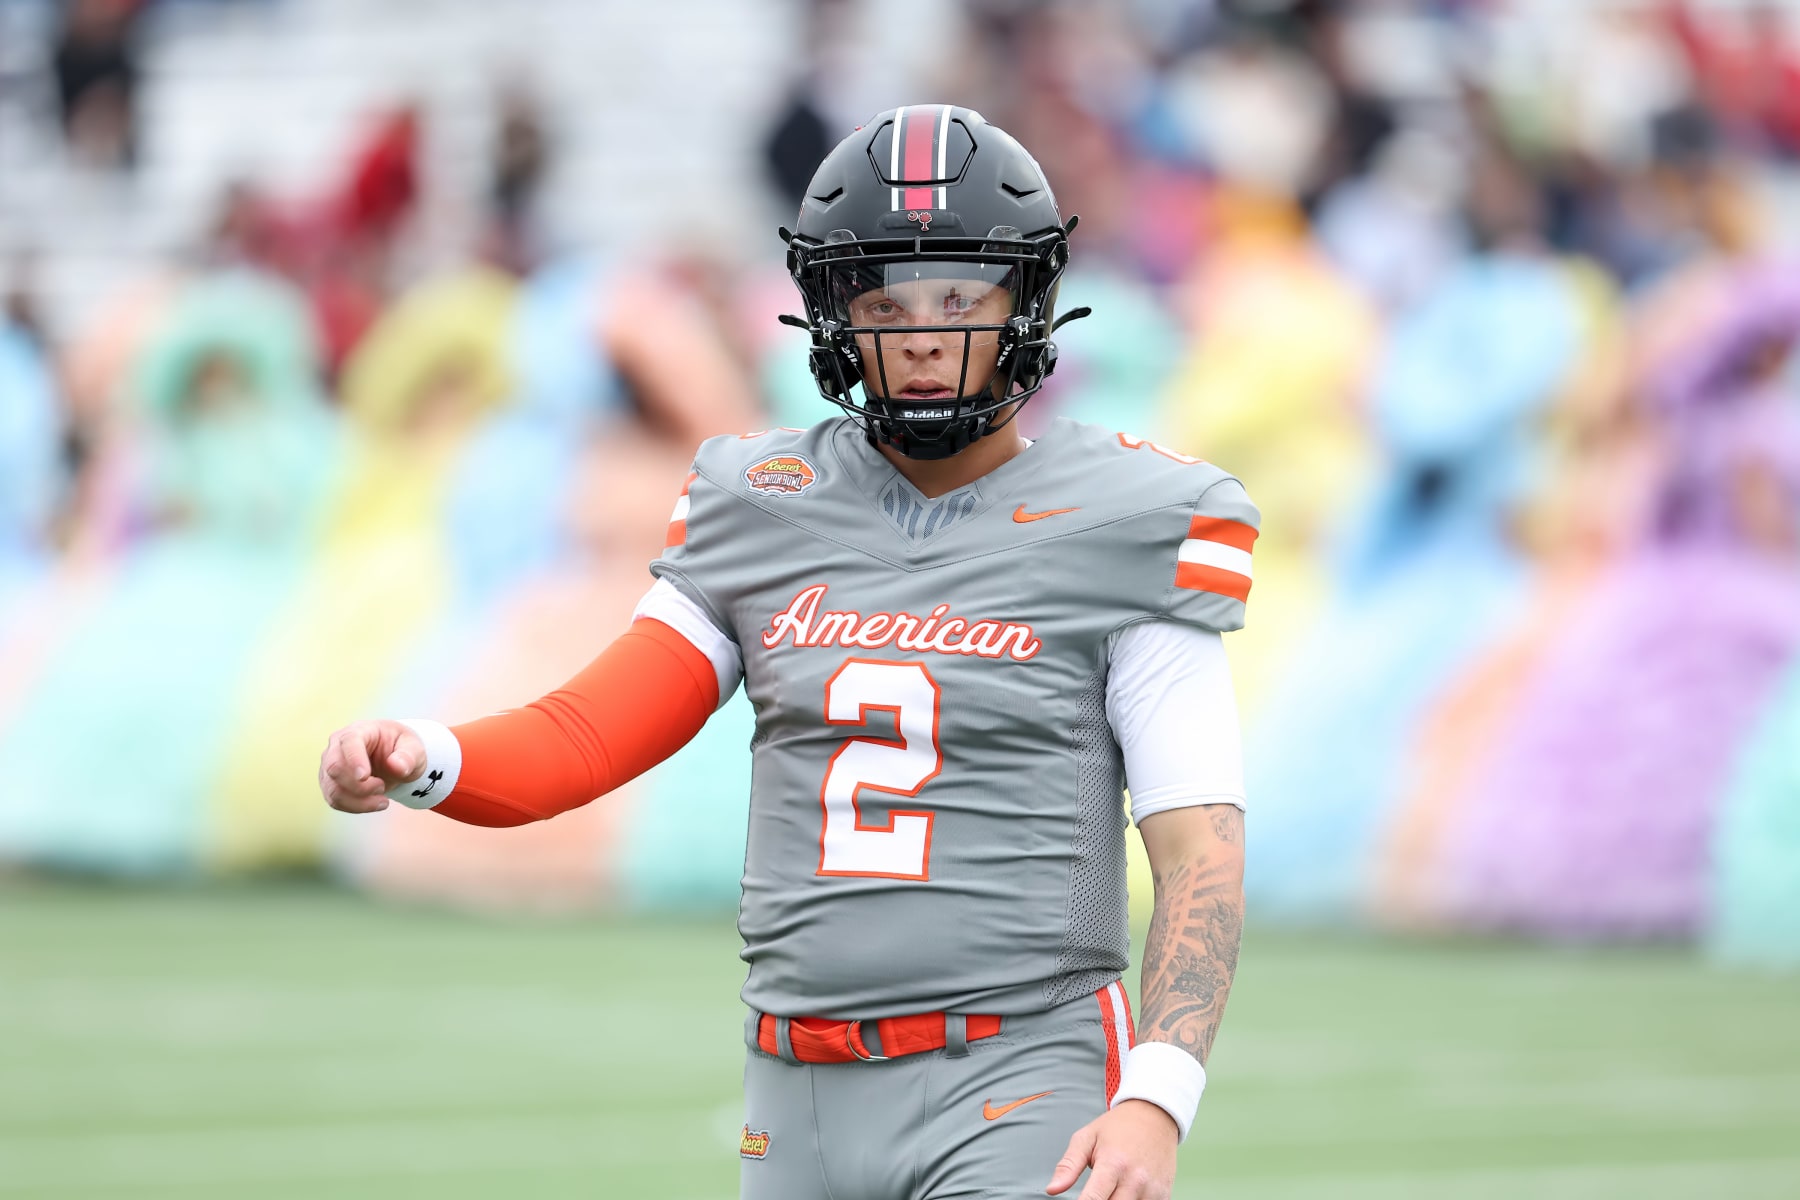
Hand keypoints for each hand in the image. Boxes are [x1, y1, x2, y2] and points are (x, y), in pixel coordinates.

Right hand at [318, 720, 426, 813]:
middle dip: (359, 785)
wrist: (394, 761)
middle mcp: (338, 746)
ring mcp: (330, 767)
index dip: (354, 759)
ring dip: (359, 801)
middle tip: (382, 786)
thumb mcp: (414, 749)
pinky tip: (375, 803)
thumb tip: (396, 766)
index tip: (364, 776)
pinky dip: (356, 807)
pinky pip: (335, 801)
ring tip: (383, 801)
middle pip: (334, 767)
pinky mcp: (330, 785)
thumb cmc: (402, 750)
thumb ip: (409, 756)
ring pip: (333, 790)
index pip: (349, 742)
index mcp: (359, 731)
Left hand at [1045, 1099, 1178, 1198]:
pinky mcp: (1163, 1195)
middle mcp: (1135, 1180)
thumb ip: (1068, 1166)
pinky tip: (1126, 1193)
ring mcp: (1152, 1190)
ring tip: (1110, 1189)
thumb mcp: (1087, 1138)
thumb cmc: (1119, 1126)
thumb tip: (1052, 1189)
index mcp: (1113, 1164)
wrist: (1155, 1116)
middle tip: (1094, 1191)